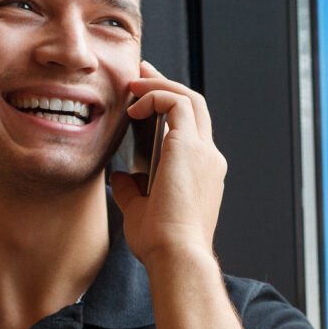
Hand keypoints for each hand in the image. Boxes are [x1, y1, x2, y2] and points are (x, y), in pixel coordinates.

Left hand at [109, 60, 226, 266]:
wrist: (177, 256)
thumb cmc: (161, 244)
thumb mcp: (139, 210)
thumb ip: (131, 190)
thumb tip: (118, 175)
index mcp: (202, 174)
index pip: (190, 130)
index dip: (168, 108)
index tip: (145, 97)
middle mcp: (209, 159)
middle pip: (194, 106)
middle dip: (166, 84)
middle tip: (141, 72)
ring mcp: (204, 152)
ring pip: (188, 99)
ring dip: (159, 86)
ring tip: (134, 82)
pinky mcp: (190, 147)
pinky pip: (176, 104)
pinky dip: (155, 97)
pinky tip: (133, 104)